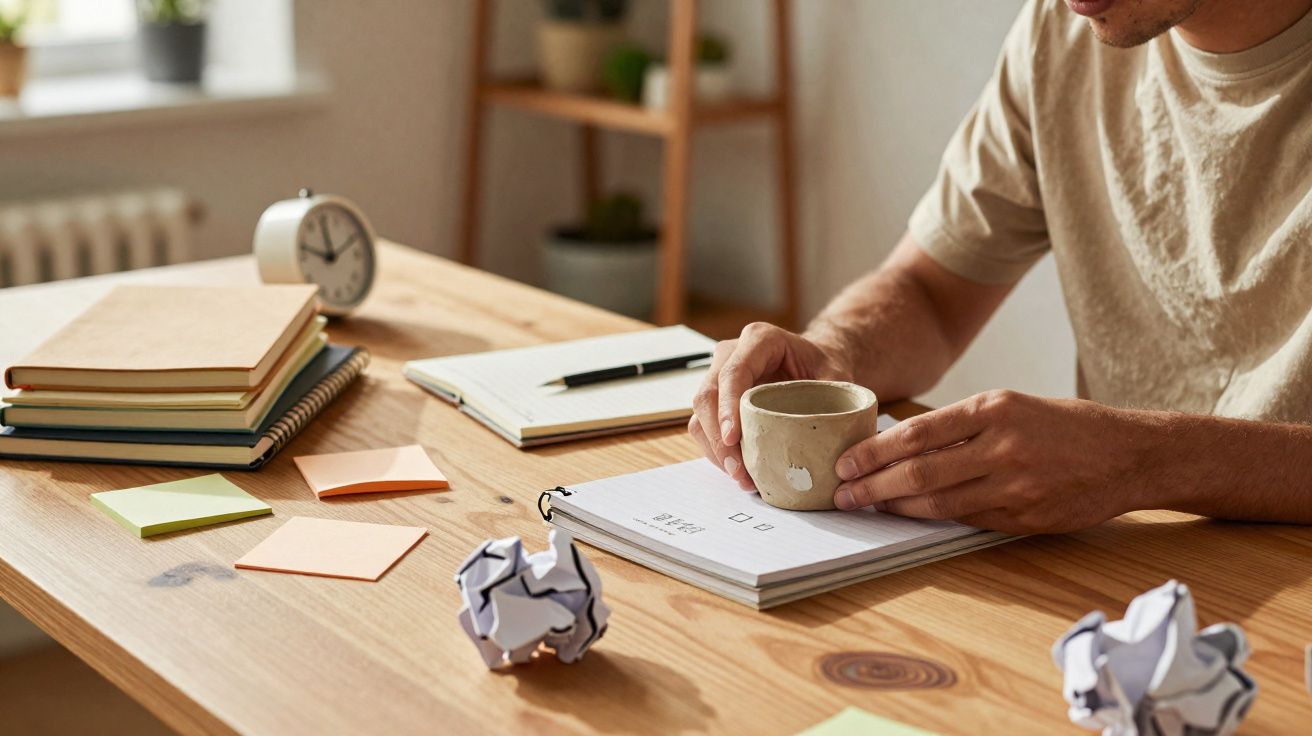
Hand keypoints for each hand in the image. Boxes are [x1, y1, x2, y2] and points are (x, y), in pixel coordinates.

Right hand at [689, 323, 852, 489]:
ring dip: (715, 449)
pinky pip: (703, 426)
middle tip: (739, 470)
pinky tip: (738, 471)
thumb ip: (831, 396)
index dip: (728, 406)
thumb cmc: (823, 367)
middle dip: (718, 437)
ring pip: (700, 413)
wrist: (816, 365)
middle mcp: (731, 353)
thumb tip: (826, 431)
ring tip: (741, 478)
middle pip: (708, 394)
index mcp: (760, 339)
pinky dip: (717, 452)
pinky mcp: (716, 399)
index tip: (733, 438)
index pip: (733, 373)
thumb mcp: (835, 375)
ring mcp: (718, 375)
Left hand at [832, 390, 1152, 533]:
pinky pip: (968, 520)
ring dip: (897, 508)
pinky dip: (936, 519)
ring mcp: (1016, 485)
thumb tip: (900, 444)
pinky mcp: (1026, 517)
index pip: (916, 434)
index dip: (873, 453)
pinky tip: (913, 517)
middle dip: (873, 487)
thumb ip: (962, 424)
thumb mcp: (1014, 405)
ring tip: (870, 507)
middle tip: (843, 494)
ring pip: (939, 503)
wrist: (1131, 454)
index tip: (845, 464)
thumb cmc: (1067, 425)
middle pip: (919, 474)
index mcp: (994, 408)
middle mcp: (1002, 445)